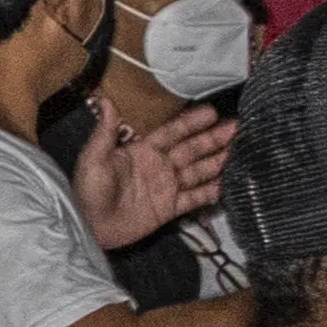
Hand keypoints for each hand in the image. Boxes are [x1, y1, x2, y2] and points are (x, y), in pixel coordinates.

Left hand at [74, 106, 237, 249]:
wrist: (87, 226)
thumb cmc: (87, 190)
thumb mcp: (93, 158)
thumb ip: (104, 132)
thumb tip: (105, 100)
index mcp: (142, 151)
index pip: (172, 133)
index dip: (191, 123)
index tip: (212, 112)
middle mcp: (158, 166)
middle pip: (191, 149)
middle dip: (214, 139)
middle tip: (237, 127)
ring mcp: (165, 187)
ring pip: (197, 171)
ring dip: (217, 162)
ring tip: (239, 152)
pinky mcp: (168, 209)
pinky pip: (193, 199)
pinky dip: (209, 193)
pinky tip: (225, 185)